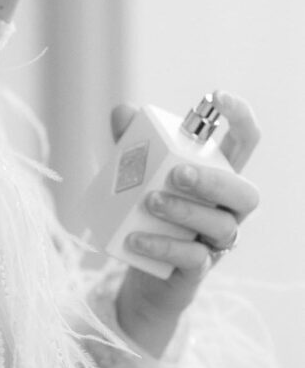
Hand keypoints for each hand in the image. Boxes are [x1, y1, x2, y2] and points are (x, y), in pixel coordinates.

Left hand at [113, 90, 259, 358]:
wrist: (137, 263)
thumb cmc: (144, 206)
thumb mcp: (134, 170)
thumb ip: (130, 141)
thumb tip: (122, 111)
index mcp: (217, 174)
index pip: (245, 141)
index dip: (240, 116)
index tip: (216, 97)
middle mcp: (226, 208)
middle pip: (245, 193)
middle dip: (214, 181)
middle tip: (177, 173)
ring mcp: (215, 241)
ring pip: (221, 228)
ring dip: (185, 211)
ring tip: (150, 201)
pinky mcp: (197, 270)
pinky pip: (192, 260)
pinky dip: (163, 247)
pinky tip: (135, 239)